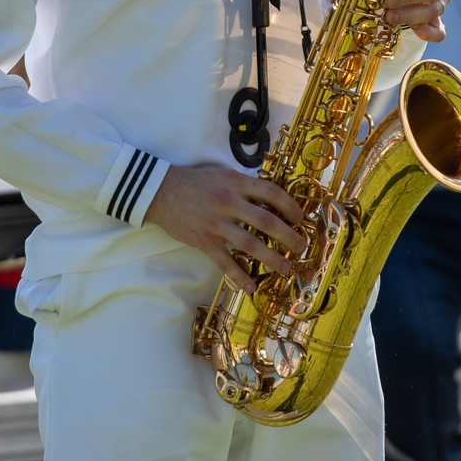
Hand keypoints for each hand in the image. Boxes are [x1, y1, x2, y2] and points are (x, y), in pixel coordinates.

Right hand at [143, 163, 306, 293]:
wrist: (159, 190)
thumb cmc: (194, 181)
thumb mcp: (222, 175)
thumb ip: (243, 186)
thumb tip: (269, 201)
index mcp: (235, 182)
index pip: (271, 192)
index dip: (290, 206)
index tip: (299, 218)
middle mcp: (228, 202)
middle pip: (266, 221)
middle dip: (288, 237)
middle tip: (300, 247)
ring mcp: (215, 223)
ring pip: (250, 244)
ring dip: (272, 258)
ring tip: (286, 268)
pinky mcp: (203, 240)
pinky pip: (225, 262)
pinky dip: (239, 276)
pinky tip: (251, 286)